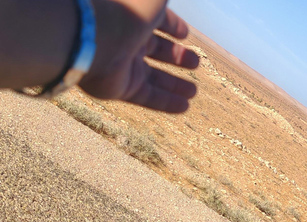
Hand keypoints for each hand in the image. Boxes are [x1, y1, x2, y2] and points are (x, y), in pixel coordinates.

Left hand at [79, 0, 199, 112]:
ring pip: (153, 77)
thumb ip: (163, 1)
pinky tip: (184, 107)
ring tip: (193, 92)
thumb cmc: (126, 11)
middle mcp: (127, 40)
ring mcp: (122, 65)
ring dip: (174, 84)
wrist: (93, 36)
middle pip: (155, 50)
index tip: (185, 34)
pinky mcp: (120, 88)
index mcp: (133, 16)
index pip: (155, 21)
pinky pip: (147, 97)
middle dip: (176, 56)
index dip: (171, 25)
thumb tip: (167, 2)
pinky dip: (166, 103)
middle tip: (195, 63)